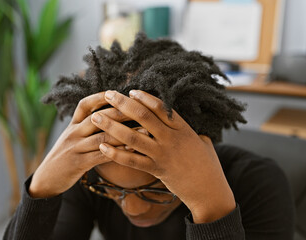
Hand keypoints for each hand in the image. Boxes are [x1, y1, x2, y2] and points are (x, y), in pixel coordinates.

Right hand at [29, 92, 130, 197]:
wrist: (46, 180)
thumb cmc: (65, 158)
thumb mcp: (72, 139)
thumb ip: (86, 129)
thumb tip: (108, 119)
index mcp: (72, 126)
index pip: (84, 105)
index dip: (100, 97)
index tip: (117, 92)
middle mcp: (73, 133)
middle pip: (98, 117)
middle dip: (120, 112)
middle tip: (140, 108)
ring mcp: (75, 148)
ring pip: (102, 136)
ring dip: (125, 132)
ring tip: (144, 130)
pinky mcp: (78, 164)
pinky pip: (101, 155)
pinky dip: (118, 151)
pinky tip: (132, 150)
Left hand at [91, 90, 235, 222]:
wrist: (210, 192)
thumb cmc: (208, 165)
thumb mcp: (203, 141)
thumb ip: (190, 130)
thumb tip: (180, 122)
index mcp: (182, 128)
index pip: (160, 107)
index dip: (144, 97)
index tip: (130, 90)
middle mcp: (171, 138)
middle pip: (142, 116)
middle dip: (122, 103)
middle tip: (107, 94)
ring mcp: (162, 154)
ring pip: (132, 136)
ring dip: (111, 125)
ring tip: (96, 117)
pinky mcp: (156, 170)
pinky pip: (131, 160)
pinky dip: (115, 153)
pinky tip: (103, 146)